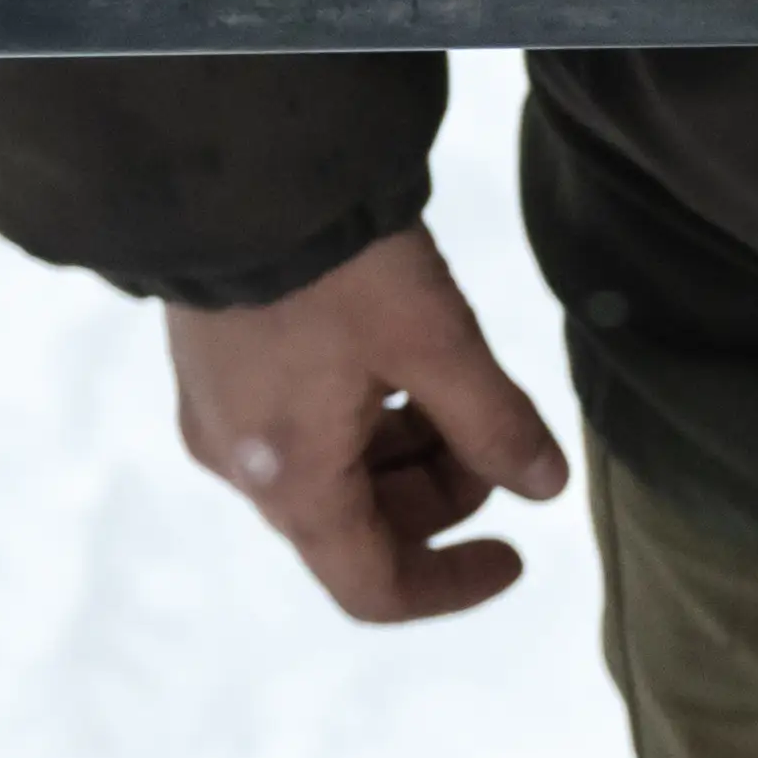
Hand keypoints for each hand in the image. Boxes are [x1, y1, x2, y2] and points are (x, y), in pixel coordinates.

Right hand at [161, 222, 568, 620]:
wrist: (228, 169)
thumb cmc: (334, 265)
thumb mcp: (433, 342)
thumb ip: (495, 423)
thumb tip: (547, 486)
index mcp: (293, 482)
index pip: (374, 587)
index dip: (453, 586)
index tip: (516, 553)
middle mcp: (243, 468)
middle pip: (355, 526)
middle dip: (437, 496)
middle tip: (493, 432)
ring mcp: (218, 416)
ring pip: (328, 472)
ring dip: (402, 452)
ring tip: (451, 381)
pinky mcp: (210, 367)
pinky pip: (295, 427)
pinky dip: (357, 417)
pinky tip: (390, 356)